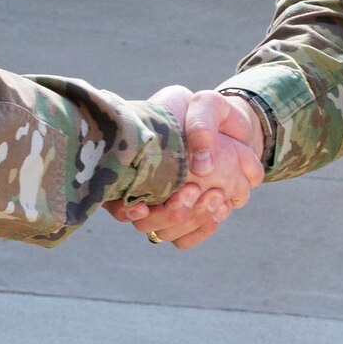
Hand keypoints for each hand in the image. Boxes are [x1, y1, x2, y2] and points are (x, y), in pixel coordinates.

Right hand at [105, 88, 264, 249]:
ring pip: (166, 233)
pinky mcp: (184, 217)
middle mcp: (140, 190)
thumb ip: (199, 124)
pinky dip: (203, 229)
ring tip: (218, 196)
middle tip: (195, 189)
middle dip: (169, 213)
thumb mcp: (201, 104)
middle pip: (144, 222)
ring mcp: (161, 207)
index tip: (143, 206)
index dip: (125, 208)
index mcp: (131, 163)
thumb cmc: (205, 110)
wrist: (227, 125)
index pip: (115, 198)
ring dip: (191, 220)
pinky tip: (221, 208)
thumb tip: (201, 167)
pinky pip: (185, 238)